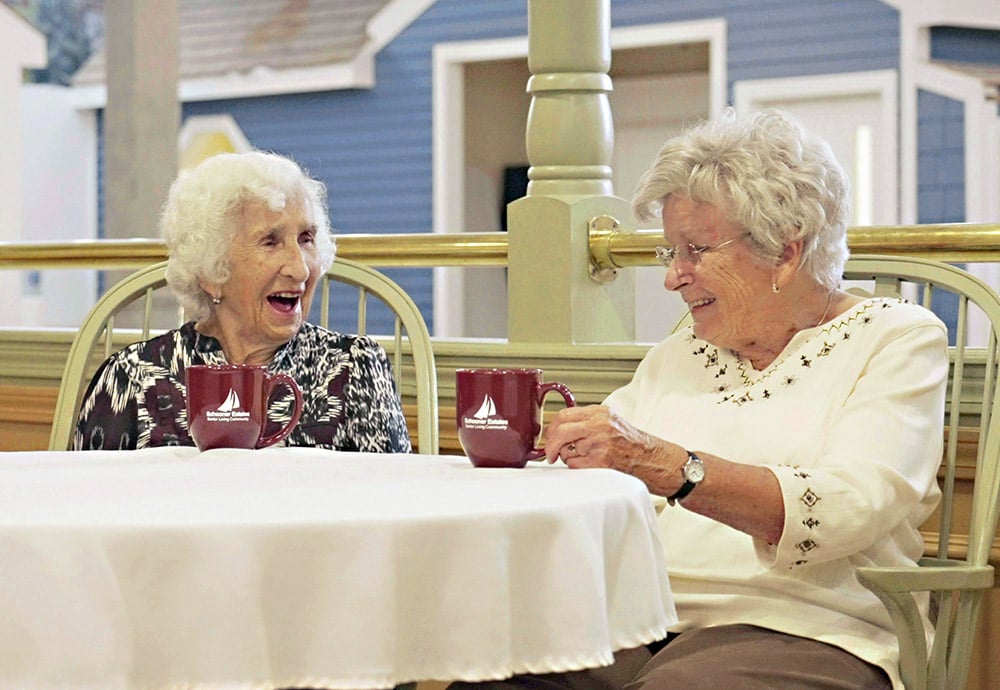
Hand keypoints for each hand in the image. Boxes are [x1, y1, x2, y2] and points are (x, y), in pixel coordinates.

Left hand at [542, 404, 671, 471]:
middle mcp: (599, 425)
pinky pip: (575, 464)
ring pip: (566, 450)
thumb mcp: (610, 420)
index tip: (549, 437)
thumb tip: (559, 427)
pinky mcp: (600, 460)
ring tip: (584, 457)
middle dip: (551, 445)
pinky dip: (577, 466)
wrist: (651, 457)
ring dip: (568, 457)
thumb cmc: (632, 442)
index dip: (552, 428)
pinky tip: (590, 464)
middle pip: (560, 431)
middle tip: (550, 454)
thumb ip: (587, 421)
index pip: (564, 415)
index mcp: (599, 413)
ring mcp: (599, 442)